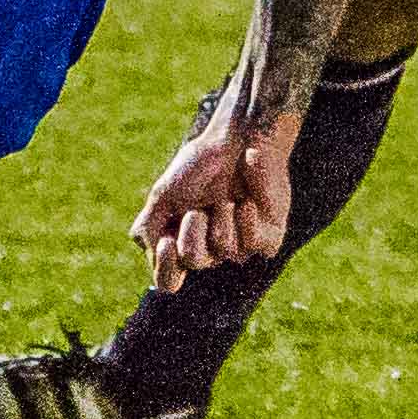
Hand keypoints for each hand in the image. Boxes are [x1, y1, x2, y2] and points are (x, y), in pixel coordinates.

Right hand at [132, 102, 299, 291]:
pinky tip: (246, 200)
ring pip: (226, 250)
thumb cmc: (198, 165)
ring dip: (222, 217)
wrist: (237, 138)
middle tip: (198, 208)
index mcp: (181, 243)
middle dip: (193, 232)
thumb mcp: (163, 194)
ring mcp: (240, 245)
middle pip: (195, 261)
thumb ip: (148, 227)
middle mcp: (210, 250)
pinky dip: (248, 219)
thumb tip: (155, 253)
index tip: (165, 242)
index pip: (168, 280)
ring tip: (226, 196)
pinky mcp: (268, 237)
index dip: (166, 268)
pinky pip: (256, 245)